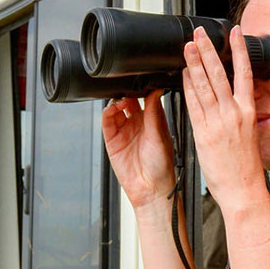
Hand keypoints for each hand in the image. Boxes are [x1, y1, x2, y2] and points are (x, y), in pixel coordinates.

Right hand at [102, 91, 175, 217]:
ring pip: (117, 108)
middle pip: (130, 100)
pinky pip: (107, 121)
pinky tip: (112, 109)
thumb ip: (154, 112)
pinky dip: (107, 112)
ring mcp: (125, 130)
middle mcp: (139, 123)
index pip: (146, 97)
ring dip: (117, 100)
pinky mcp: (113, 140)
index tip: (141, 79)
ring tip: (120, 101)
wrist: (150, 189)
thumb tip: (156, 90)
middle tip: (127, 87)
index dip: (143, 87)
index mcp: (154, 120)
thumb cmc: (162, 166)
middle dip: (127, 91)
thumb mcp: (159, 135)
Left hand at [182, 26, 267, 211]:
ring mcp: (218, 122)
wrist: (243, 191)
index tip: (235, 33)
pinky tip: (182, 76)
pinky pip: (193, 105)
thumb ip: (237, 116)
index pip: (244, 73)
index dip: (240, 50)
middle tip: (200, 33)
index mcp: (248, 112)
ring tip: (187, 47)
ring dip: (194, 63)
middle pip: (220, 74)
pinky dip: (187, 88)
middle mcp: (233, 113)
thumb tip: (227, 103)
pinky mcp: (203, 133)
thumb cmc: (245, 169)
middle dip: (209, 50)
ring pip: (205, 85)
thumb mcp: (249, 135)